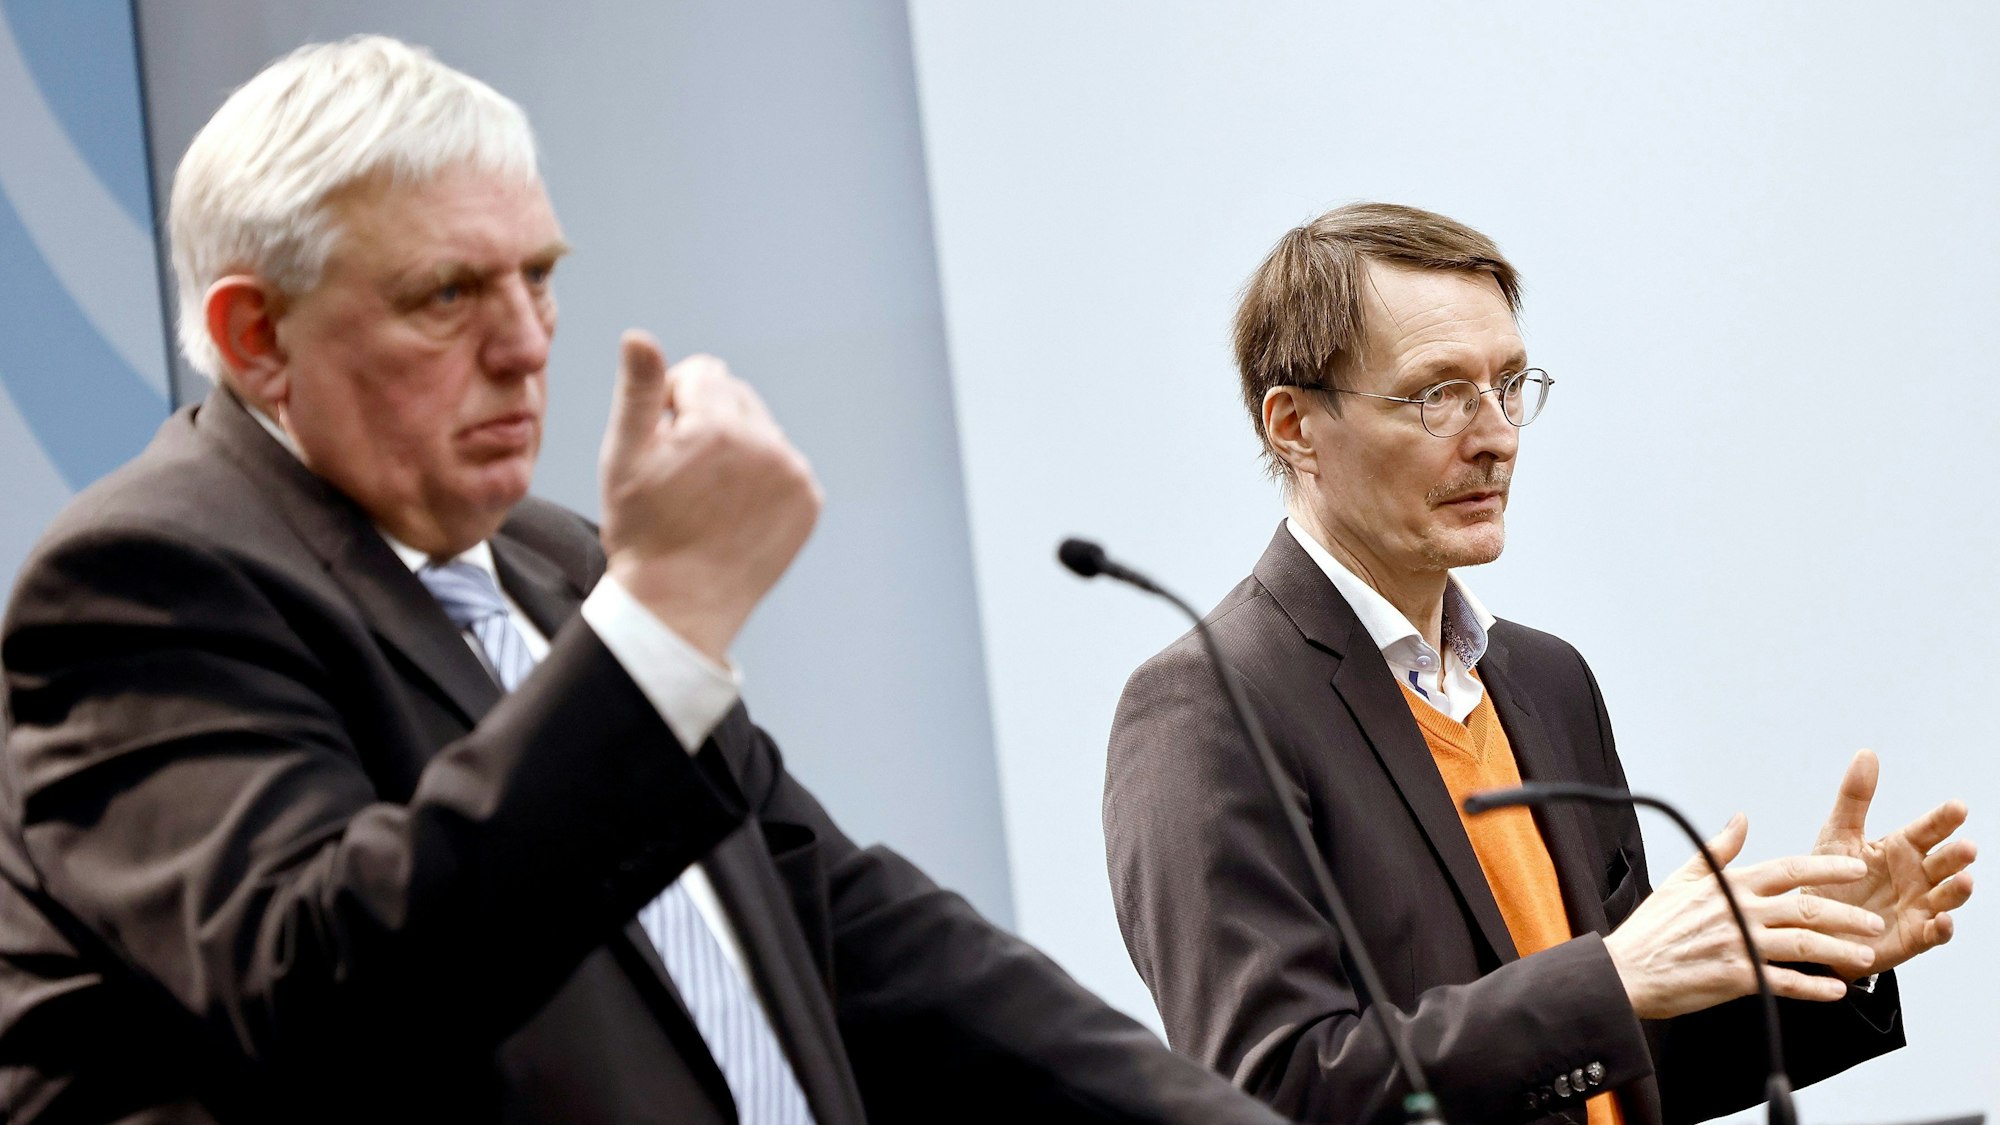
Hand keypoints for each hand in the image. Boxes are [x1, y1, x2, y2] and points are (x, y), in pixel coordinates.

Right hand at [598, 331, 821, 661]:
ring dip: (737, 447)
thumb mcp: (625, 458)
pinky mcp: (809, 501)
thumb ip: (640, 391)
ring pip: (762, 429)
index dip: (674, 402)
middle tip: (683, 474)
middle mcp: (766, 444)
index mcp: (718, 426)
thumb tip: (639, 336)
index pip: (702, 372)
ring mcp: (794, 475)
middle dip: (709, 420)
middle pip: (737, 395)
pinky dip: (762, 477)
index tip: (663, 444)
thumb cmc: (643, 532)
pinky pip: (784, 464)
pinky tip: (734, 510)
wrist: (678, 607)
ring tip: (708, 495)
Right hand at [1604, 813, 1882, 1019]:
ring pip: (1803, 945)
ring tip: (1865, 958)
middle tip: (1873, 922)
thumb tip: (1740, 819)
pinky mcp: (1737, 977)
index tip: (1855, 868)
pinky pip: (1785, 983)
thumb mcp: (1682, 877)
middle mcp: (1739, 911)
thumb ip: (1718, 849)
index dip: (1825, 868)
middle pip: (1805, 909)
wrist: (1627, 970)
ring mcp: (1740, 945)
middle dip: (1846, 915)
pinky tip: (1834, 990)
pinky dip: (1813, 988)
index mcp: (1728, 884)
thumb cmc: (1653, 927)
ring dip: (1839, 951)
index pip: (1787, 869)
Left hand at [1803, 749, 1975, 975]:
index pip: (1927, 830)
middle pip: (1943, 863)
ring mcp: (1918, 908)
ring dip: (1957, 890)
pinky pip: (1932, 934)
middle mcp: (1916, 877)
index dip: (1943, 819)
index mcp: (1901, 849)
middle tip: (1967, 846)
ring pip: (1946, 897)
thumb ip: (1855, 798)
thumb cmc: (1829, 879)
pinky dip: (1941, 928)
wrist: (1811, 927)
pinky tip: (1943, 920)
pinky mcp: (1911, 938)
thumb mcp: (1838, 835)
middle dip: (1957, 855)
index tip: (1958, 806)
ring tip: (1965, 879)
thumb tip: (1867, 752)